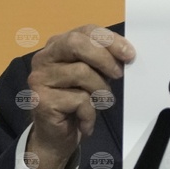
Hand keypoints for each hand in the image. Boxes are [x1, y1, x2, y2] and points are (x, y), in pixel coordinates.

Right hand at [25, 25, 135, 168]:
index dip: (109, 40)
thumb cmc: (77, 103)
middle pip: (76, 43)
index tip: (129, 54)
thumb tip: (126, 53)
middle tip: (119, 74)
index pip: (85, 31)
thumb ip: (103, 61)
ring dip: (100, 91)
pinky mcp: (41, 100)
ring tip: (99, 104)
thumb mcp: (94, 76)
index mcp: (57, 45)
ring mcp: (39, 78)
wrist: (56, 137)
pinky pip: (79, 100)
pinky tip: (85, 121)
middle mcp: (44, 58)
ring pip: (81, 73)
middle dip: (103, 57)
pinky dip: (90, 114)